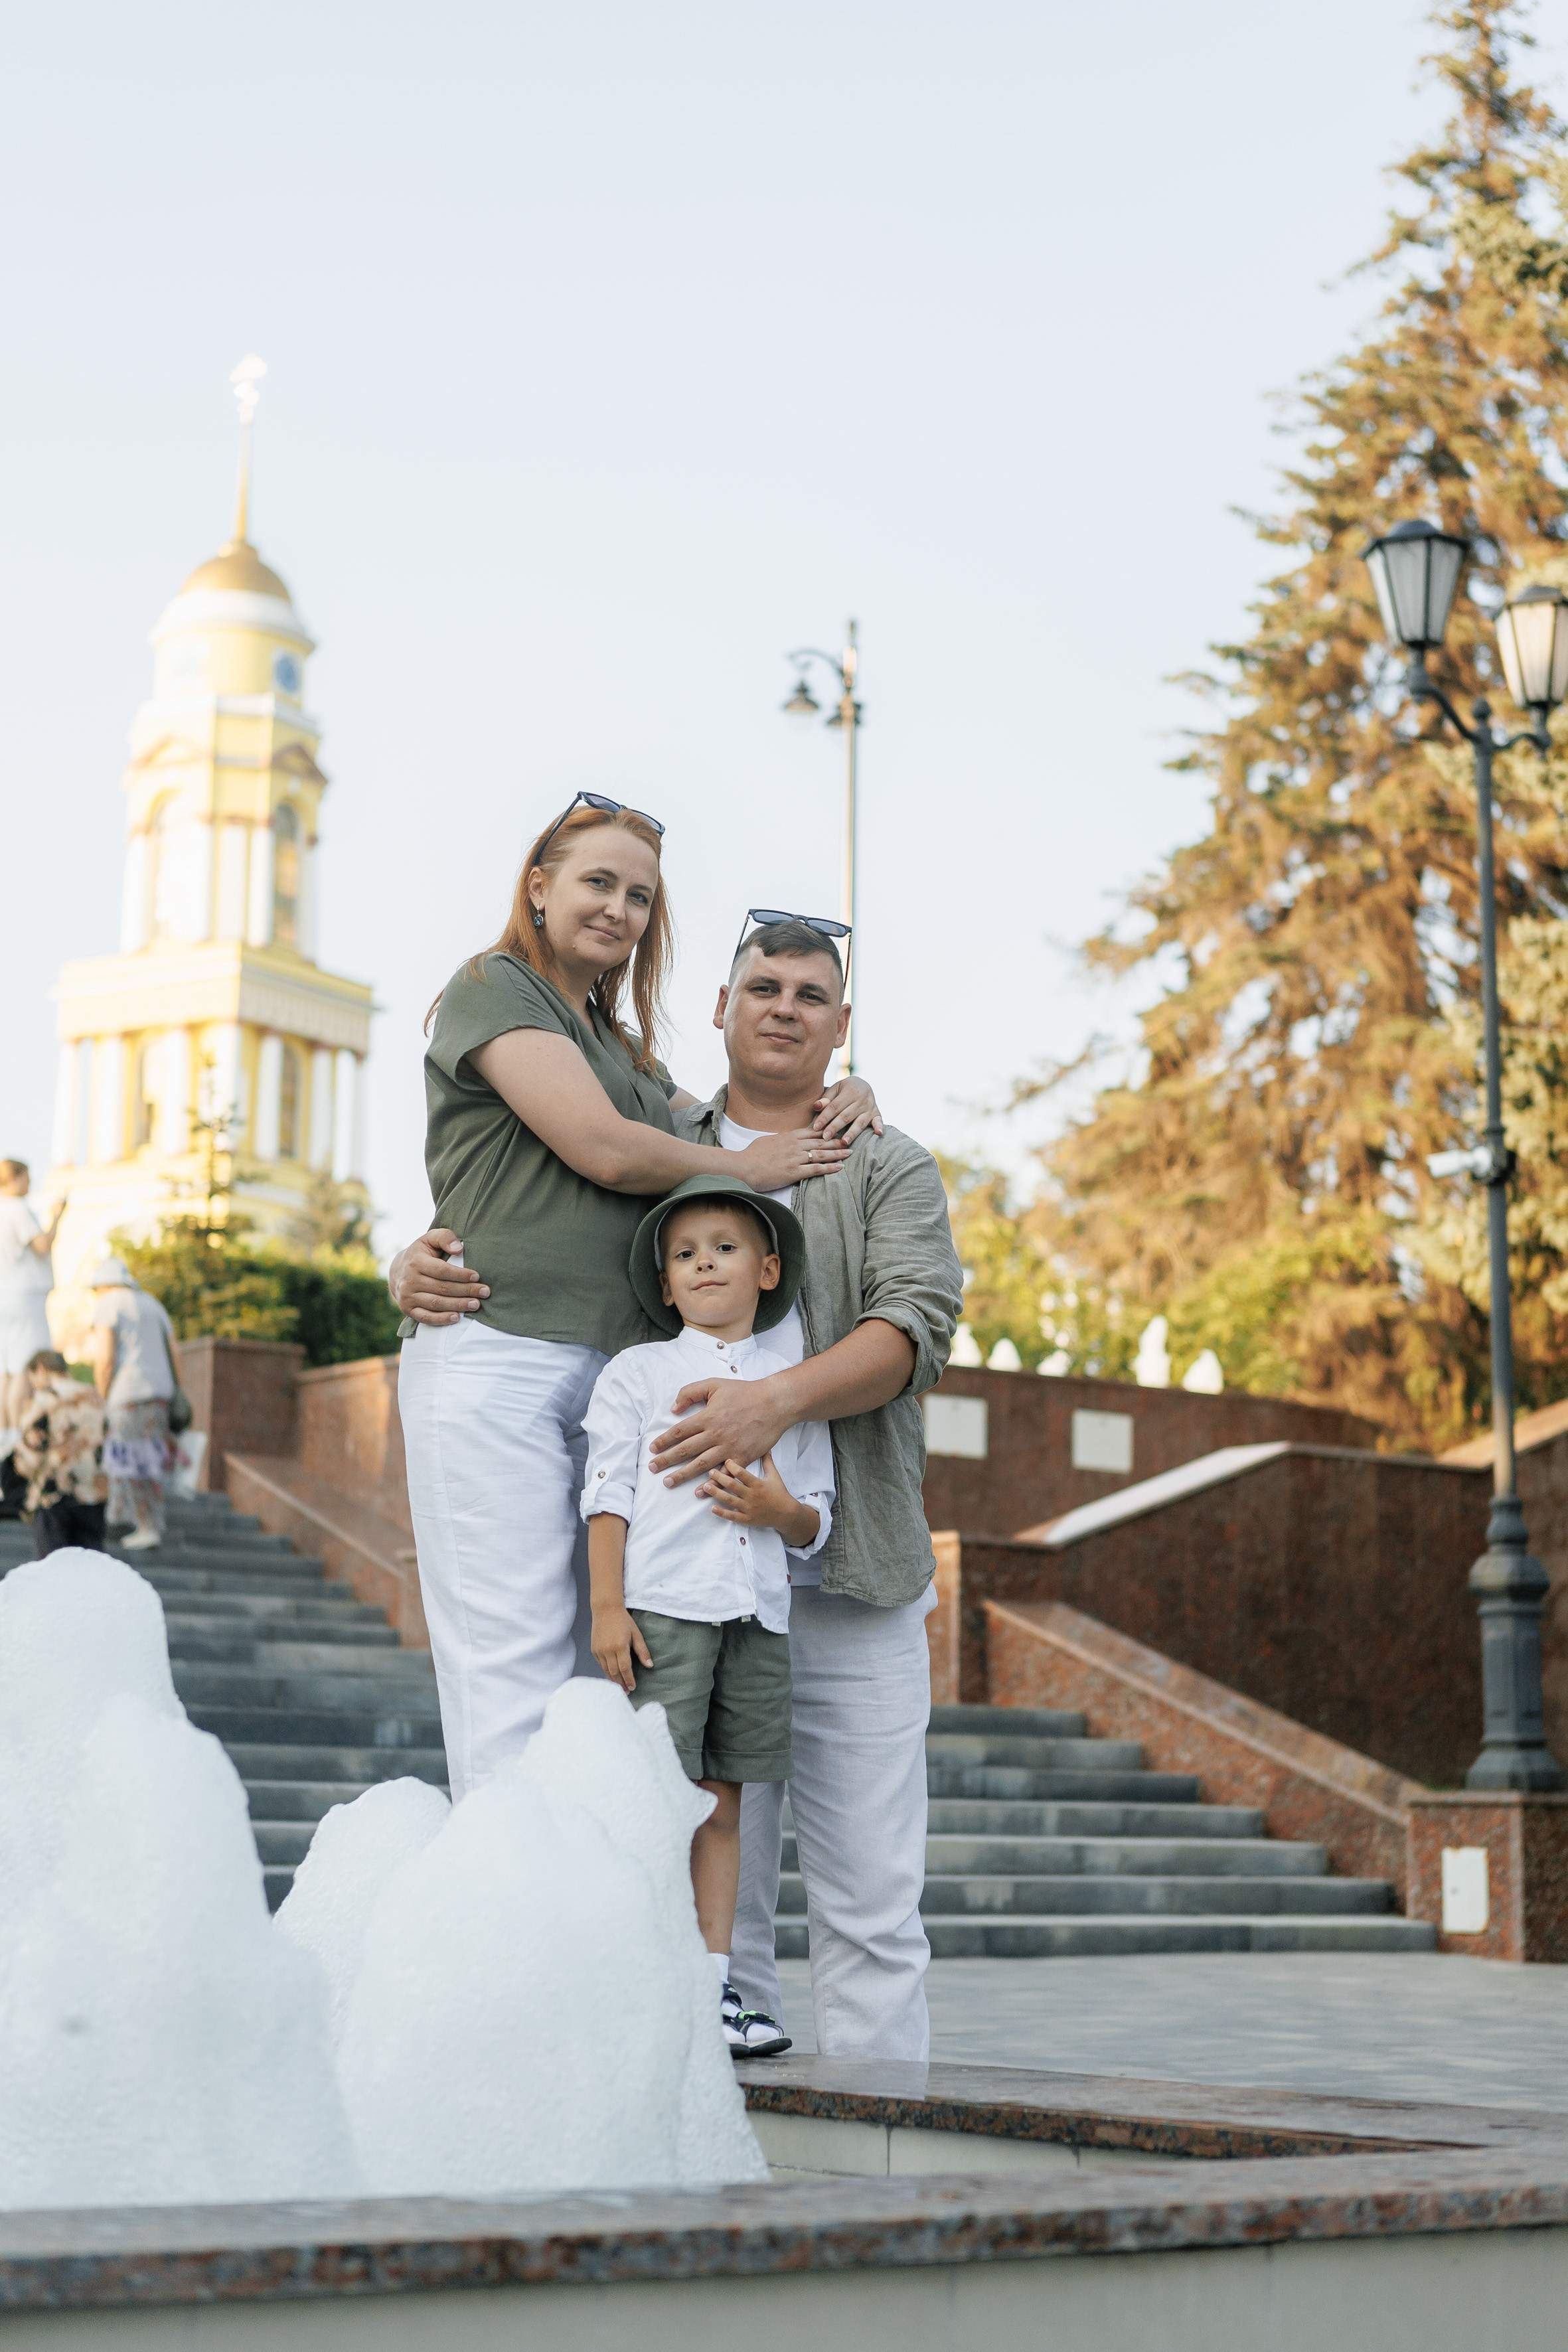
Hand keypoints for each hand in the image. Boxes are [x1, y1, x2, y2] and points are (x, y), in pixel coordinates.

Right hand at [387, 1229, 488, 1324]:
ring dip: (458, 1305)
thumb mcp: (430, 1238)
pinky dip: (442, 1319)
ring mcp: (407, 1296)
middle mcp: (409, 1280)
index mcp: (416, 1262)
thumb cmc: (422, 1253)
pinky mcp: (408, 1309)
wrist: (397, 1271)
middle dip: (466, 1291)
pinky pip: (426, 1317)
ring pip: (436, 1303)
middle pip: (442, 1288)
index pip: (441, 1270)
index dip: (460, 1274)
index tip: (477, 1276)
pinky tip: (457, 1318)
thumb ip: (445, 1237)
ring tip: (476, 1304)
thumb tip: (458, 1249)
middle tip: (485, 1292)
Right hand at [592, 1605, 652, 1693]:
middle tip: (626, 1692)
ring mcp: (599, 1651)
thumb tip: (650, 1665)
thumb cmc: (623, 1620)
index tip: (633, 1688)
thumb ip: (642, 1651)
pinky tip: (612, 1676)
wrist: (605, 1609)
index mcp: (620, 1646)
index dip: (629, 1680)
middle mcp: (608, 1650)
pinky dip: (606, 1672)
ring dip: (613, 1680)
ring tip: (620, 1687)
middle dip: (621, 1684)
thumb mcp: (636, 1634)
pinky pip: (601, 1665)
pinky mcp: (594, 1650)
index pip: (625, 1669)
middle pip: (615, 1672)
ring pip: (606, 1670)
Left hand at [649, 1374, 792, 1487]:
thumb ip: (690, 1392)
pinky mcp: (742, 1457)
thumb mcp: (714, 1384)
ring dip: (682, 1475)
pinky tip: (700, 1491)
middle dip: (666, 1460)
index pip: (679, 1432)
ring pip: (700, 1464)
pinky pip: (724, 1473)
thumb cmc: (745, 1392)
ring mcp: (729, 1447)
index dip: (663, 1441)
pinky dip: (711, 1483)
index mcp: (707, 1417)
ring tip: (668, 1482)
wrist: (774, 1403)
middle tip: (652, 1468)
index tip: (652, 1449)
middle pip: (685, 1450)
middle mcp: (715, 1434)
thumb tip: (674, 1408)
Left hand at [707, 1452, 817, 1545]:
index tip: (724, 1460)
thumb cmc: (780, 1493)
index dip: (731, 1466)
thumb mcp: (774, 1475)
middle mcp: (752, 1495)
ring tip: (705, 1487)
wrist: (786, 1514)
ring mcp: (749, 1508)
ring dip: (716, 1493)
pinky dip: (722, 1513)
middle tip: (709, 1472)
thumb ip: (767, 1461)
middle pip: (732, 1485)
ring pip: (729, 1500)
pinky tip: (712, 1508)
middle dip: (719, 1478)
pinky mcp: (747, 1519)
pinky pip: (732, 1516)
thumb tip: (765, 1447)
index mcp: (757, 1484)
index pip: (741, 1473)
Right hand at [734, 1129, 850, 1191]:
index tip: (836, 1130)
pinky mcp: (795, 1172)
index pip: (811, 1131)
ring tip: (849, 1153)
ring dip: (837, 1153)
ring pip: (821, 1154)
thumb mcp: (767, 1141)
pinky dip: (830, 1168)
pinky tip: (840, 1167)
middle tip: (849, 1140)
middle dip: (836, 1141)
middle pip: (820, 1141)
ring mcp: (795, 1158)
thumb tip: (785, 1139)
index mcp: (788, 1136)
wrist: (743, 1167)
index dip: (826, 1131)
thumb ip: (780, 1140)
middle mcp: (794, 1145)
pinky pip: (816, 1169)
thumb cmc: (751, 1155)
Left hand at [813, 1075, 881, 1143]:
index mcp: (850, 1091)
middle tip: (825, 1138)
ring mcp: (870, 1107)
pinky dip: (879, 1126)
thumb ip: (825, 1099)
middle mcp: (862, 1099)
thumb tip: (816, 1106)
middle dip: (835, 1127)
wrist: (861, 1085)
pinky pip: (879, 1121)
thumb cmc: (843, 1090)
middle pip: (846, 1116)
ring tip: (844, 1142)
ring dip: (852, 1133)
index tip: (816, 1127)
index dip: (825, 1117)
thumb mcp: (834, 1090)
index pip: (835, 1107)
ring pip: (860, 1122)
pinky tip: (878, 1133)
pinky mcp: (877, 1113)